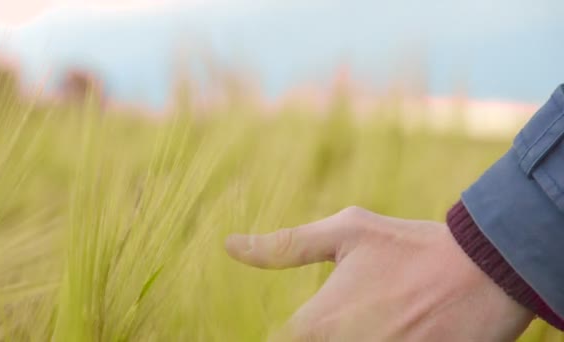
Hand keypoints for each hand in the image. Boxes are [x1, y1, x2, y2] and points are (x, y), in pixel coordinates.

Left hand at [225, 206, 532, 340]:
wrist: (485, 270)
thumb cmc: (410, 246)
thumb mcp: (347, 233)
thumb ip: (285, 245)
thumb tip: (230, 245)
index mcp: (320, 322)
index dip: (268, 331)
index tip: (276, 321)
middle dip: (319, 334)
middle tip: (346, 312)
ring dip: (349, 336)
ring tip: (374, 314)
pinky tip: (390, 325)